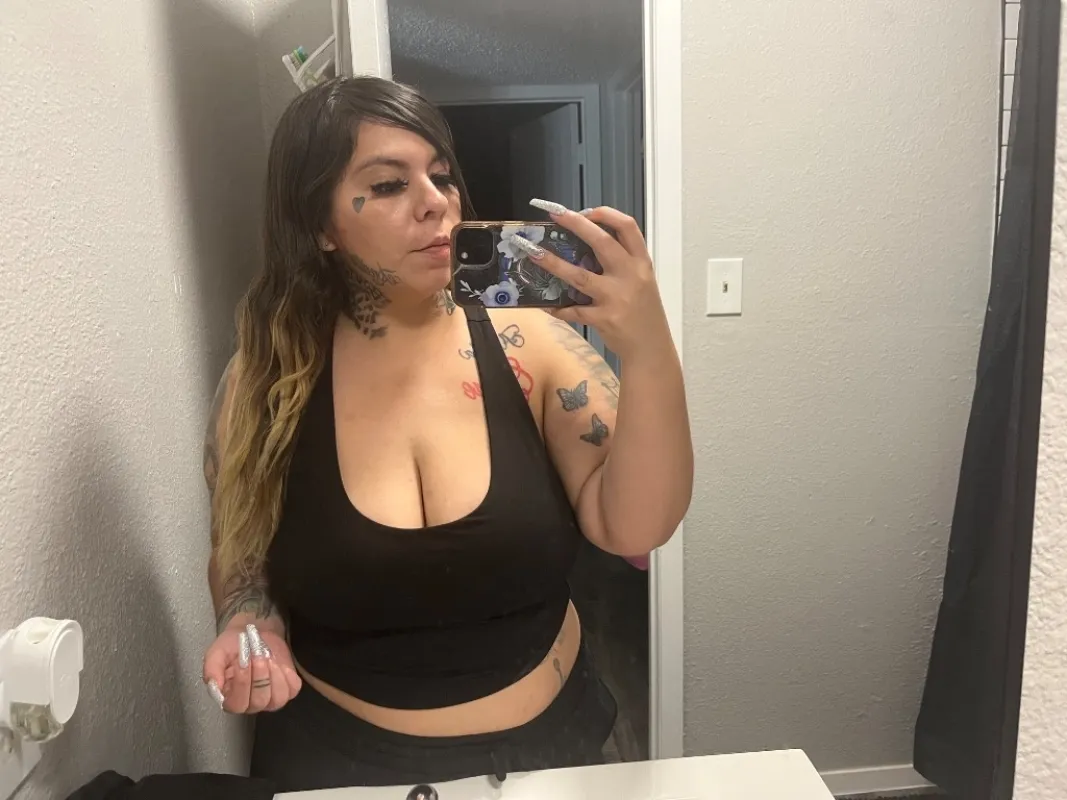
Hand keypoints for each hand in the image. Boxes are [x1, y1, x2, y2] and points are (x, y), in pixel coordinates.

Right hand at [202, 621, 301, 712]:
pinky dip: (287, 674)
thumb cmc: (233, 646)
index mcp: (231, 698)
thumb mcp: (216, 653)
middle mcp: (251, 703)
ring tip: (267, 656)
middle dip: (260, 675)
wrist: (254, 633)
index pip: (237, 704)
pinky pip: (293, 688)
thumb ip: (211, 669)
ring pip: (278, 698)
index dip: (242, 683)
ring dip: (274, 675)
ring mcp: (271, 699)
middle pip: (259, 701)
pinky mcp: (288, 689)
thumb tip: (214, 685)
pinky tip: (278, 663)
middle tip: (257, 654)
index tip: (242, 660)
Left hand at [515, 200, 672, 359]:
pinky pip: (574, 310)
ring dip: (553, 263)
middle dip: (576, 224)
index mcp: (641, 263)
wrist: (651, 348)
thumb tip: (584, 245)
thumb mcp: (642, 281)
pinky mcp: (604, 319)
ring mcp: (616, 298)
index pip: (627, 227)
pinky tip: (543, 304)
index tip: (586, 210)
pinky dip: (557, 307)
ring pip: (579, 276)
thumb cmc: (644, 313)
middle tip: (554, 213)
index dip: (606, 214)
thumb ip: (621, 263)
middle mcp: (630, 276)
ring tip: (533, 253)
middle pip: (602, 242)